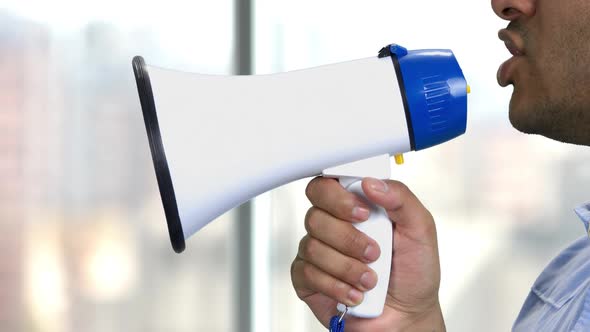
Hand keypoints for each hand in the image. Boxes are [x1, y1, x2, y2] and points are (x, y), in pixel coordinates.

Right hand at [291, 177, 444, 331]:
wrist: (407, 317)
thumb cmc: (413, 273)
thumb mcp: (420, 230)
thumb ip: (401, 198)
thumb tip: (372, 183)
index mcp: (355, 207)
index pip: (327, 185)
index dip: (338, 196)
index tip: (363, 212)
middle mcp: (333, 226)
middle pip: (315, 215)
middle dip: (347, 237)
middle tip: (373, 251)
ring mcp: (318, 252)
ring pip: (312, 246)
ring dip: (347, 267)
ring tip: (370, 279)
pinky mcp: (308, 278)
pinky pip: (307, 273)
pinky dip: (336, 286)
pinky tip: (355, 293)